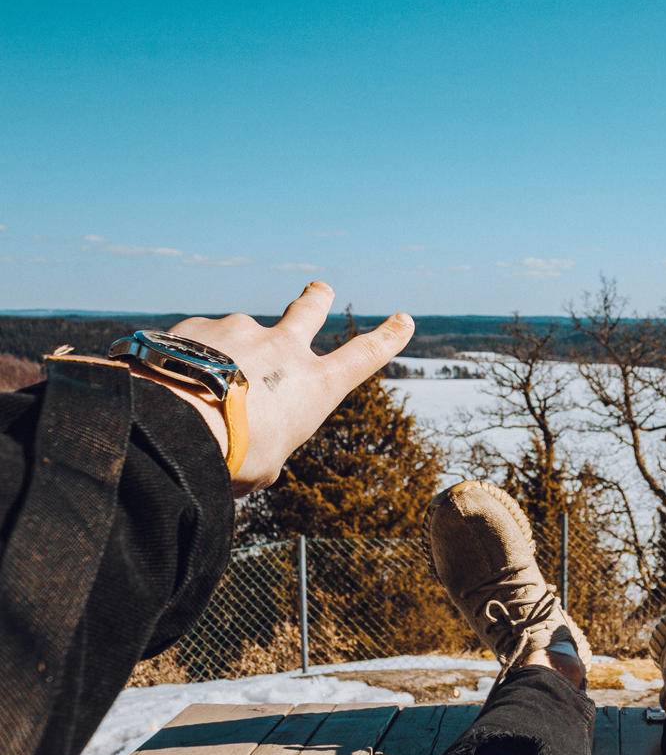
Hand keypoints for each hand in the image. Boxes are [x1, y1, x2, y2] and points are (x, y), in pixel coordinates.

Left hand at [144, 282, 413, 495]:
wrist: (172, 427)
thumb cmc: (230, 457)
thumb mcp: (263, 466)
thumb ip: (267, 445)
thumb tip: (250, 439)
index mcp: (312, 385)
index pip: (363, 357)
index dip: (387, 339)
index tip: (403, 320)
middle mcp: (282, 349)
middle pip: (308, 311)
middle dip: (317, 298)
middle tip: (320, 288)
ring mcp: (240, 331)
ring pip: (241, 333)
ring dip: (230, 350)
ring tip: (201, 383)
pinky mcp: (198, 326)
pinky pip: (197, 341)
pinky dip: (190, 355)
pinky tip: (172, 379)